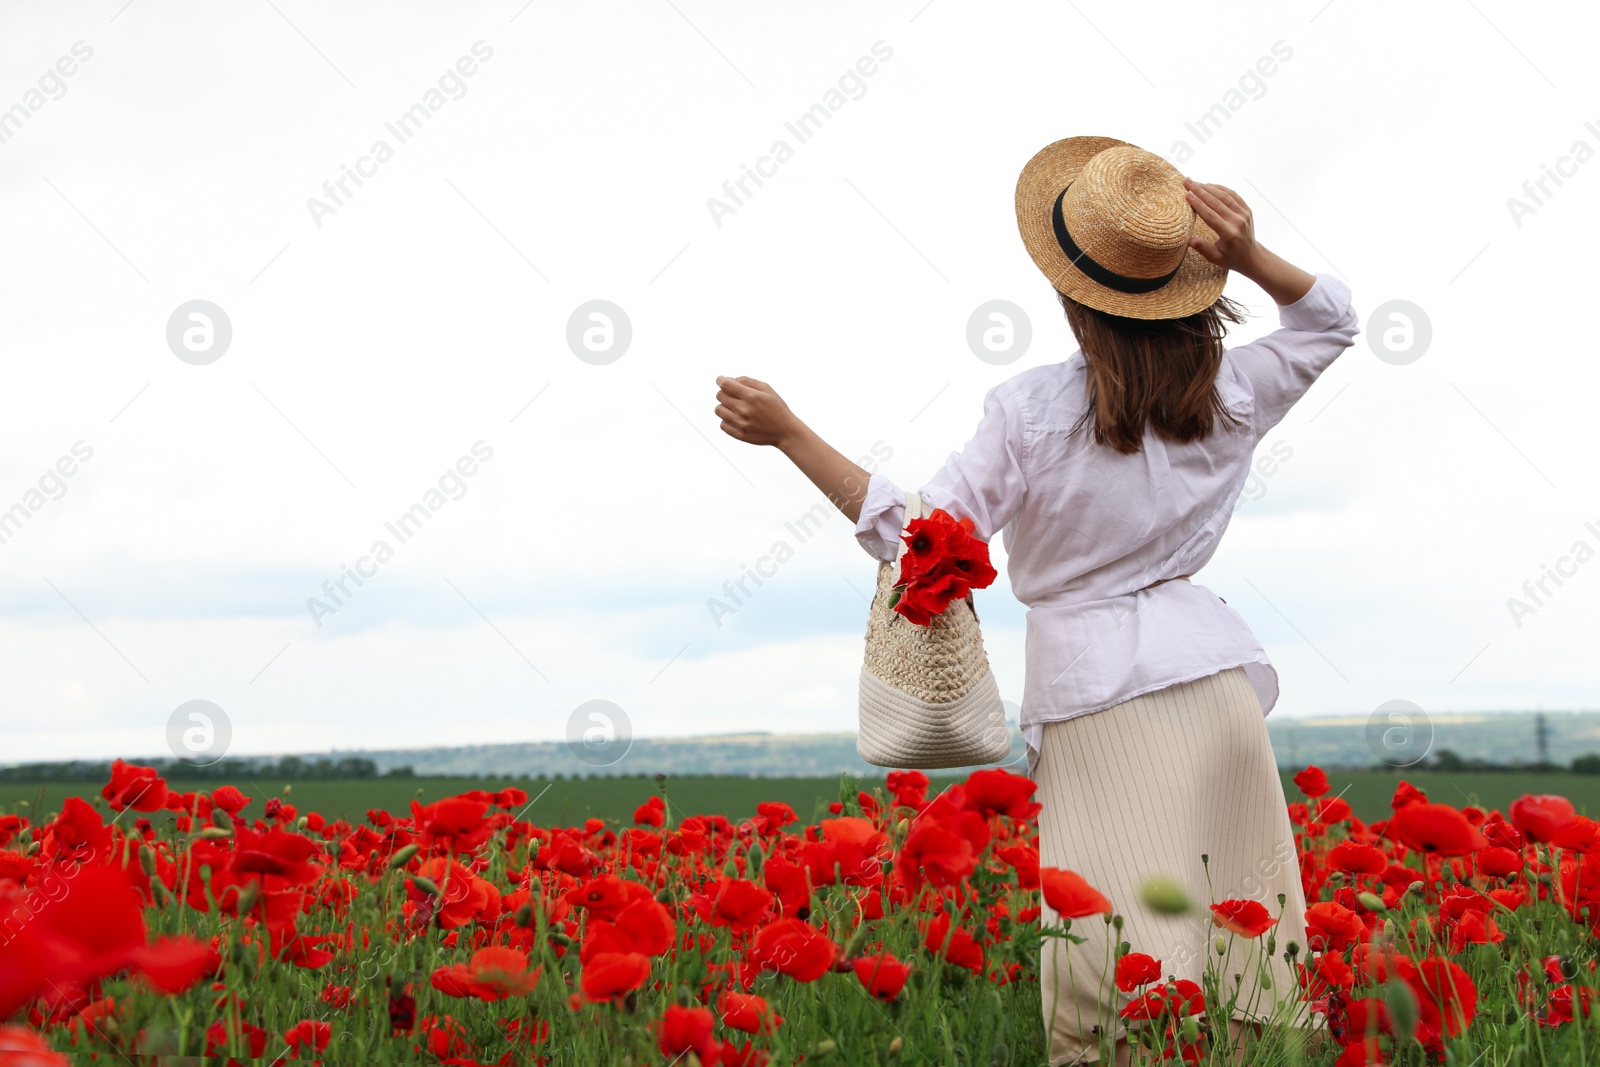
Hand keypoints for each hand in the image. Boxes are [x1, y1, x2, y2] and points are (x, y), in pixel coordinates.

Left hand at [715, 375, 801, 447]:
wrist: (786, 432)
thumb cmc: (777, 408)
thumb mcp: (767, 389)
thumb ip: (748, 381)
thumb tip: (730, 379)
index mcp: (752, 396)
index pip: (725, 385)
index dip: (721, 380)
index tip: (721, 380)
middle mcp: (745, 410)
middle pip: (720, 396)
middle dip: (724, 392)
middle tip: (733, 395)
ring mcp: (741, 424)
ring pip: (718, 410)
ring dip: (724, 406)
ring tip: (734, 407)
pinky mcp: (740, 435)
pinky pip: (722, 425)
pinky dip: (726, 420)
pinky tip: (736, 418)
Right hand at [1183, 177, 1314, 305]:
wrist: (1252, 256)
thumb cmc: (1231, 258)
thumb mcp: (1215, 258)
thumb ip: (1203, 248)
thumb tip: (1190, 240)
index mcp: (1229, 233)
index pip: (1210, 215)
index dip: (1198, 204)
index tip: (1187, 193)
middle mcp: (1238, 221)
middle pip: (1216, 202)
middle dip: (1200, 190)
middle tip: (1187, 181)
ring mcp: (1244, 214)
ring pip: (1225, 196)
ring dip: (1209, 187)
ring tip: (1195, 182)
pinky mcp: (1247, 210)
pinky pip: (1233, 195)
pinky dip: (1221, 188)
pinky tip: (1210, 185)